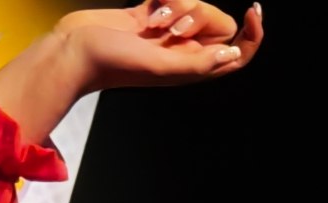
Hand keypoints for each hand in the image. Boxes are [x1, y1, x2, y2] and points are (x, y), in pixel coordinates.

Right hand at [63, 1, 262, 91]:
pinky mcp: (150, 17)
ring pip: (195, 7)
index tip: (253, 10)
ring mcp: (166, 35)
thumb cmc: (111, 64)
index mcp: (189, 71)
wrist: (74, 50)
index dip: (252, 35)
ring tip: (153, 22)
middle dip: (201, 15)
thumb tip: (232, 55)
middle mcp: (182, 54)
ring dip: (178, 5)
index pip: (237, 55)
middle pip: (218, 24)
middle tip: (173, 27)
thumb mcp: (160, 66)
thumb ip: (197, 63)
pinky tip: (145, 13)